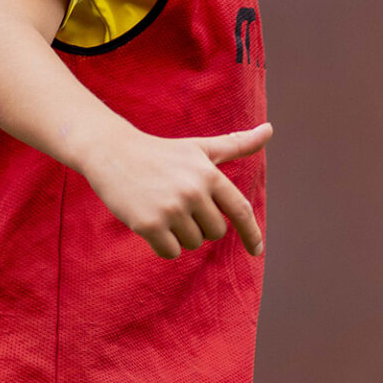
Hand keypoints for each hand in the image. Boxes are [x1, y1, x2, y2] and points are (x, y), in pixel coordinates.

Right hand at [81, 123, 269, 259]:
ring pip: (192, 243)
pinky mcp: (149, 225)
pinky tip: (151, 222)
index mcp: (208, 174)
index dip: (251, 233)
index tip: (257, 251)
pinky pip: (171, 253)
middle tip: (179, 204)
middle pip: (215, 232)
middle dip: (200, 226)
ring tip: (162, 208)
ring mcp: (171, 210)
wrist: (112, 153)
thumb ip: (236, 144)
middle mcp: (193, 192)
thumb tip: (270, 129)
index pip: (240, 210)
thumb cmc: (162, 153)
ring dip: (180, 234)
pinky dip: (163, 245)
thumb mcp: (200, 148)